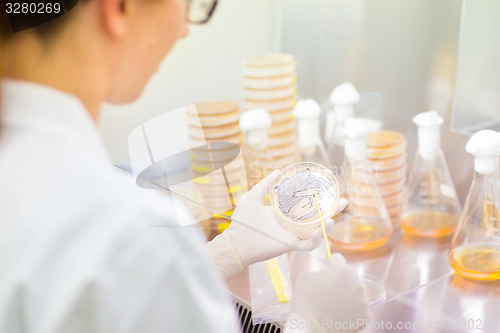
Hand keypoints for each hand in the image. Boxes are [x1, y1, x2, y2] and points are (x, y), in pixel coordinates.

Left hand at [206, 170, 346, 277]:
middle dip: (333, 211)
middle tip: (343, 202)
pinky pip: (306, 246)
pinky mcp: (289, 245)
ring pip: (316, 232)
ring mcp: (292, 235)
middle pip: (317, 218)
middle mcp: (291, 224)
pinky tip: (318, 233)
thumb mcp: (253, 197)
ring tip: (332, 220)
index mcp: (285, 213)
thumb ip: (265, 185)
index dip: (319, 198)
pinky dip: (315, 241)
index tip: (330, 189)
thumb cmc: (242, 221)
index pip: (306, 205)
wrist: (235, 241)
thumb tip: (277, 171)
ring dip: (327, 227)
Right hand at [285, 253, 369, 332]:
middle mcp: (358, 285)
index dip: (331, 263)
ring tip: (333, 304)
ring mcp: (364, 303)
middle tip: (328, 290)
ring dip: (347, 295)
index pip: (339, 259)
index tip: (328, 267)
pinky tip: (339, 313)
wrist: (311, 328)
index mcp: (345, 272)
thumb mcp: (308, 276)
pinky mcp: (365, 317)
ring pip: (355, 292)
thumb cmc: (306, 301)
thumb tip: (328, 272)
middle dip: (341, 281)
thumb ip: (322, 270)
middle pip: (350, 277)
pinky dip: (351, 310)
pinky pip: (359, 308)